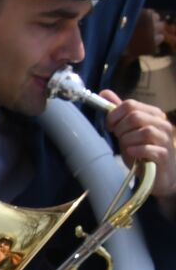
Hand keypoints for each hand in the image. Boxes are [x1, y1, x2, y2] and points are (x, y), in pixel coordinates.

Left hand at [102, 91, 175, 207]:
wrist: (158, 176)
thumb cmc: (142, 152)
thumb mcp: (128, 130)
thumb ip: (119, 112)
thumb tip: (104, 93)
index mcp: (153, 115)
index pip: (130, 104)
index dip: (114, 115)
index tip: (110, 126)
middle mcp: (162, 124)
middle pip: (135, 116)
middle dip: (120, 128)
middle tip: (119, 138)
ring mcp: (165, 140)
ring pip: (143, 131)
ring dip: (128, 140)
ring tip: (127, 148)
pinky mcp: (164, 155)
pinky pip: (149, 148)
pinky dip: (136, 151)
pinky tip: (132, 154)